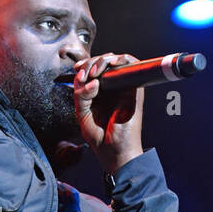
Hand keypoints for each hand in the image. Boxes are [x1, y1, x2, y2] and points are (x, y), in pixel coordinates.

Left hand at [73, 54, 144, 173]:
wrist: (114, 151)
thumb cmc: (100, 136)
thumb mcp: (82, 112)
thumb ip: (81, 94)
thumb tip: (92, 80)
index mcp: (99, 93)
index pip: (93, 70)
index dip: (85, 65)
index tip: (77, 70)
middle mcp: (112, 88)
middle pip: (103, 63)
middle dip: (91, 62)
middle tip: (84, 73)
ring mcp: (123, 88)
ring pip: (116, 61)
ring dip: (103, 60)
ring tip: (94, 72)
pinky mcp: (135, 89)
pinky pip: (132, 66)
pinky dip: (123, 60)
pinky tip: (111, 65)